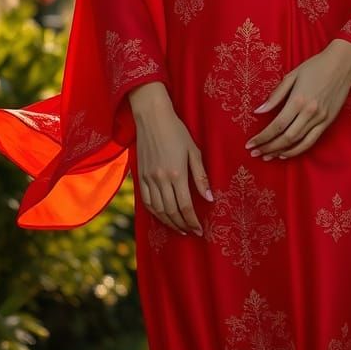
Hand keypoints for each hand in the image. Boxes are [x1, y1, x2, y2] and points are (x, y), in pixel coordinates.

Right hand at [130, 91, 212, 236]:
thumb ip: (201, 176)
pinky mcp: (140, 176)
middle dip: (182, 225)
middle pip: (171, 212)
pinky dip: (155, 213)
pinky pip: (146, 202)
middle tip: (191, 232)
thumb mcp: (194, 151)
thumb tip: (210, 198)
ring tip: (179, 228)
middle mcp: (160, 179)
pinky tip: (163, 216)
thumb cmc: (177, 131)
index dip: (192, 221)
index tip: (199, 230)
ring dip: (169, 222)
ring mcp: (148, 179)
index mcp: (176, 174)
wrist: (152, 118)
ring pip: (158, 210)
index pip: (185, 206)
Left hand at [245, 45, 350, 160]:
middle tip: (255, 153)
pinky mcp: (328, 122)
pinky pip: (312, 141)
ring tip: (268, 156)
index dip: (262, 137)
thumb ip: (275, 96)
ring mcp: (321, 118)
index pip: (277, 125)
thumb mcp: (291, 76)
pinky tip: (286, 153)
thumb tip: (258, 111)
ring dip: (281, 152)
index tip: (250, 144)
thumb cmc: (315, 66)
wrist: (342, 63)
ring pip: (298, 142)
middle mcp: (310, 112)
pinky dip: (298, 150)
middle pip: (286, 137)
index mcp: (298, 100)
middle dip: (269, 147)